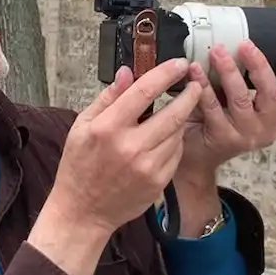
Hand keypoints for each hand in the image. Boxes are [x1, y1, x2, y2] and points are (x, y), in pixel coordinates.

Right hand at [29, 58, 204, 274]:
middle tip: (196, 84)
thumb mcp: (82, 127)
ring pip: (177, 134)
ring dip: (182, 119)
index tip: (179, 64)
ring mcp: (147, 167)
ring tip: (179, 110)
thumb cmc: (79, 166)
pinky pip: (176, 154)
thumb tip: (126, 72)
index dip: (166, 73)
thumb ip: (107, 98)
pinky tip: (168, 137)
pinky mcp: (158, 182)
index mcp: (108, 128)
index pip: (144, 91)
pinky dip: (175, 142)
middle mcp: (131, 147)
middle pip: (173, 113)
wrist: (83, 211)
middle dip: (190, 95)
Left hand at [175, 43, 275, 181]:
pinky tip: (195, 71)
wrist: (194, 155)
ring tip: (217, 52)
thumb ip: (244, 80)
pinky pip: (213, 107)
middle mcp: (266, 126)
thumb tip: (236, 42)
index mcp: (275, 114)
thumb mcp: (237, 99)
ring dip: (229, 71)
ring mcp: (246, 135)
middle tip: (245, 45)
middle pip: (271, 94)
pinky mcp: (223, 138)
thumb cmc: (216, 121)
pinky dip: (204, 85)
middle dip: (258, 66)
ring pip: (241, 99)